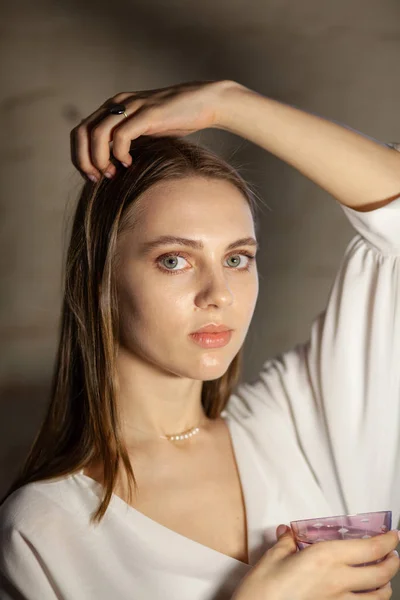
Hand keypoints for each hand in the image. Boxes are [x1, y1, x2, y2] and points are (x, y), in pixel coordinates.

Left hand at [70, 79, 240, 180]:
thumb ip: (125, 141)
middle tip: (97, 179)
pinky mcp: (147, 114)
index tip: (93, 176)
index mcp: (112, 108)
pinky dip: (120, 154)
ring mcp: (131, 107)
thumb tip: (110, 167)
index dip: (79, 157)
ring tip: (112, 174)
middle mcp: (117, 104)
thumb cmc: (175, 121)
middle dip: (83, 160)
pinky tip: (130, 163)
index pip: (79, 132)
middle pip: (81, 132)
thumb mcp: (143, 131)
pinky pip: (121, 136)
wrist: (203, 103)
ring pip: (97, 134)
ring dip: (99, 159)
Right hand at [232, 525, 398, 599]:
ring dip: (385, 585)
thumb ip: (287, 543)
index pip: (370, 548)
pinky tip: (364, 598)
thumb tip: (288, 534)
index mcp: (325, 558)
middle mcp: (338, 581)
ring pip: (378, 597)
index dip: (387, 541)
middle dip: (393, 562)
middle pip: (382, 573)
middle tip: (392, 554)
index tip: (392, 535)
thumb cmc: (263, 591)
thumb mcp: (272, 558)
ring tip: (383, 577)